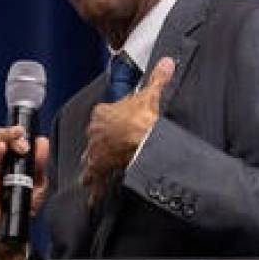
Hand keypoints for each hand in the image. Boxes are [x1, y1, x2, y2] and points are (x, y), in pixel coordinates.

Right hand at [0, 125, 50, 259]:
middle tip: (18, 138)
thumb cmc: (21, 206)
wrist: (15, 235)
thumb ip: (40, 164)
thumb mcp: (38, 183)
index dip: (9, 132)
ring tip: (3, 148)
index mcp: (1, 164)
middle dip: (3, 138)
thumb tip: (42, 141)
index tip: (22, 131)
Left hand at [81, 57, 174, 205]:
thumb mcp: (151, 94)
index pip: (102, 116)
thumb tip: (167, 61)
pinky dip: (95, 190)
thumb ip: (158, 78)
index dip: (109, 121)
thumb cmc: (144, 117)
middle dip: (100, 145)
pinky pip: (95, 181)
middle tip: (109, 151)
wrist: (143, 140)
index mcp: (102, 113)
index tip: (116, 126)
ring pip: (91, 160)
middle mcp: (94, 133)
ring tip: (94, 176)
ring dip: (94, 167)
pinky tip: (93, 198)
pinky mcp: (100, 170)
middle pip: (95, 139)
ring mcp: (95, 152)